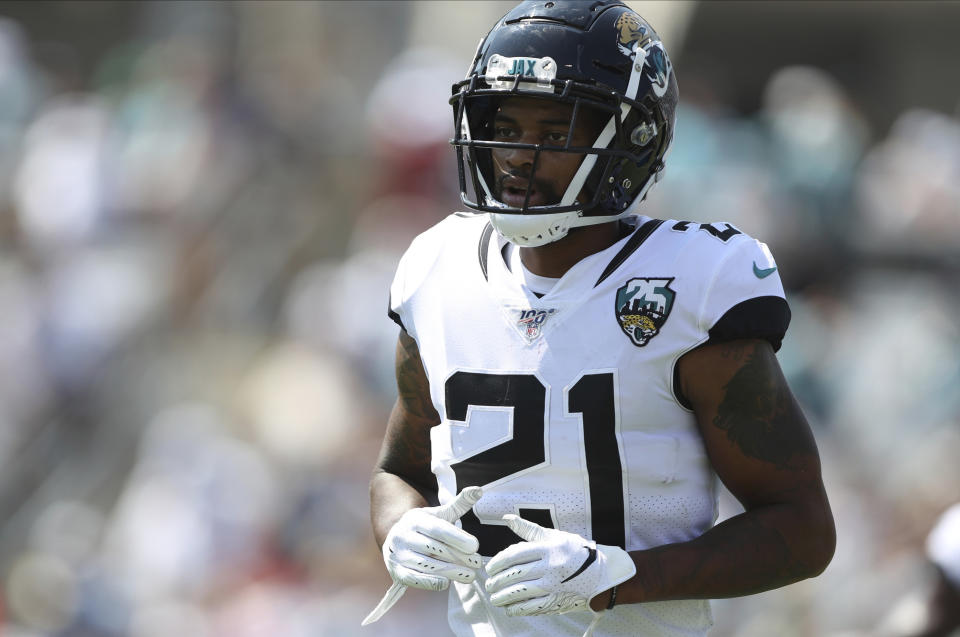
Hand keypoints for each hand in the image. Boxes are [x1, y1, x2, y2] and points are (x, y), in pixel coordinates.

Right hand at [362, 486, 482, 625]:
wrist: (396, 541)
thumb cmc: (425, 528)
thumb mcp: (439, 515)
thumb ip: (459, 504)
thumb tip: (478, 490)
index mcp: (415, 519)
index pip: (438, 529)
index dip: (457, 538)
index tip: (475, 546)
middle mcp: (403, 536)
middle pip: (434, 548)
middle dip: (459, 557)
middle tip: (477, 563)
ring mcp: (398, 554)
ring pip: (427, 564)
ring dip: (450, 572)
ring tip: (470, 576)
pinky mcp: (397, 571)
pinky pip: (415, 579)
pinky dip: (431, 582)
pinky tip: (447, 583)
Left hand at [484, 514, 635, 616]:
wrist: (601, 574)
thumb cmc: (574, 551)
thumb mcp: (553, 536)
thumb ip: (528, 529)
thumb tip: (507, 518)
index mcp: (548, 548)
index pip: (515, 555)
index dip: (498, 562)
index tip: (489, 567)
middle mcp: (550, 566)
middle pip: (515, 574)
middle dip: (497, 581)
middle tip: (489, 584)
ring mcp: (553, 585)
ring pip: (521, 592)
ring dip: (503, 596)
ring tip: (494, 597)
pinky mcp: (557, 600)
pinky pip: (532, 607)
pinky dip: (518, 608)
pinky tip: (509, 608)